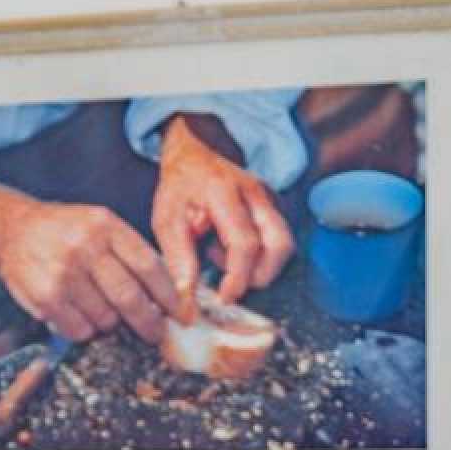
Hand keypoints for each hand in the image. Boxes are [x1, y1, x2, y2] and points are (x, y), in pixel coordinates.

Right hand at [0, 178, 177, 343]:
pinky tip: (76, 313)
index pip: (148, 266)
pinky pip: (81, 330)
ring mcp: (64, 273)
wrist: (12, 231)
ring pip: (106, 319)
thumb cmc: (63, 233)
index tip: (178, 313)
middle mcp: (85, 247)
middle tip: (155, 333)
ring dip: (107, 322)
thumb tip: (165, 294)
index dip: (168, 295)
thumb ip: (129, 252)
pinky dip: (84, 330)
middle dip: (148, 322)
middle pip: (130, 297)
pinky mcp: (47, 298)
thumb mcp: (98, 225)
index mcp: (105, 225)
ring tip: (96, 308)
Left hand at [153, 114, 294, 306]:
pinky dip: (261, 256)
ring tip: (226, 260)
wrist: (194, 152)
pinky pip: (278, 240)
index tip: (225, 297)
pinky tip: (231, 251)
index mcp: (225, 192)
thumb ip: (178, 256)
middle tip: (230, 284)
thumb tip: (187, 295)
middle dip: (260, 276)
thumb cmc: (180, 186)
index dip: (238, 277)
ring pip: (284, 244)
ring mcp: (268, 198)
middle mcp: (255, 193)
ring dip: (261, 267)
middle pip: (280, 244)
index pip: (245, 243)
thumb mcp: (166, 219)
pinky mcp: (273, 206)